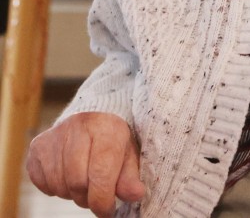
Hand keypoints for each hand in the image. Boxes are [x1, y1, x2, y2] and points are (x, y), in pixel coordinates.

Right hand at [27, 112, 144, 216]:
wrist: (93, 118)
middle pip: (77, 182)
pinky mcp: (37, 147)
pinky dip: (56, 188)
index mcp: (105, 128)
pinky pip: (42, 182)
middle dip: (88, 198)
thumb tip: (135, 194)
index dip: (103, 200)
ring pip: (59, 185)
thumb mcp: (128, 155)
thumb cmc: (113, 142)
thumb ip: (130, 177)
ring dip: (72, 193)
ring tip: (84, 181)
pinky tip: (68, 175)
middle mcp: (77, 127)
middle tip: (96, 196)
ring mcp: (54, 136)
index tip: (107, 211)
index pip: (101, 173)